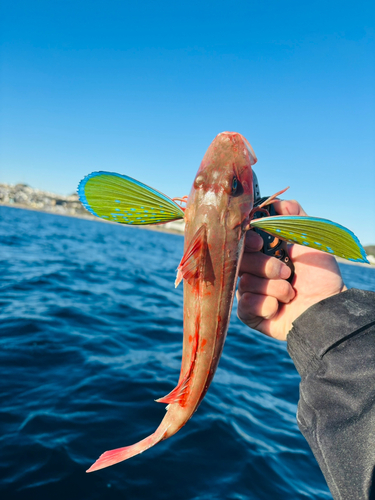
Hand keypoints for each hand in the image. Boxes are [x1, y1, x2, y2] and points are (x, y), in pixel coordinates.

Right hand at [237, 200, 346, 339]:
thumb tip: (279, 201)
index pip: (243, 241)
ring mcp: (251, 292)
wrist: (326, 311)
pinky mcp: (250, 314)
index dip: (247, 240)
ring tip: (290, 293)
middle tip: (286, 272)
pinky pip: (244, 305)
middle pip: (240, 261)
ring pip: (244, 283)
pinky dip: (265, 305)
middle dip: (264, 266)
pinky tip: (278, 308)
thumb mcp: (311, 242)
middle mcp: (255, 272)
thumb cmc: (321, 277)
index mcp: (265, 253)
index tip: (259, 242)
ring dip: (272, 288)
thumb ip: (295, 218)